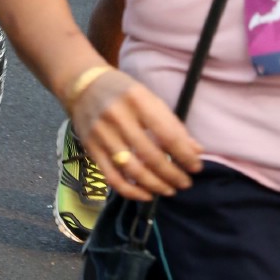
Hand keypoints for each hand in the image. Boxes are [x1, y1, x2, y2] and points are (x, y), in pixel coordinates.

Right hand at [70, 68, 203, 200]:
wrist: (83, 85)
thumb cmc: (123, 92)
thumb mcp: (150, 99)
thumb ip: (173, 124)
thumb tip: (196, 151)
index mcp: (137, 100)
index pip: (167, 135)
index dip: (184, 155)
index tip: (196, 167)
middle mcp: (118, 117)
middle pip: (150, 155)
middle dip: (172, 174)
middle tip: (185, 183)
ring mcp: (102, 134)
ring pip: (132, 169)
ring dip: (155, 185)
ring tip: (170, 190)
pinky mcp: (91, 148)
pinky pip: (112, 177)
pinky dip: (131, 191)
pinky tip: (146, 195)